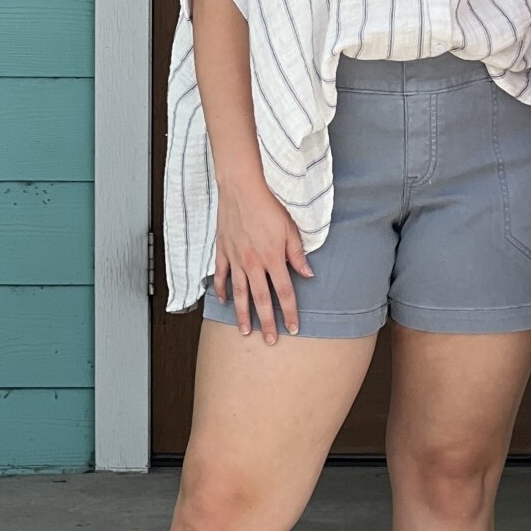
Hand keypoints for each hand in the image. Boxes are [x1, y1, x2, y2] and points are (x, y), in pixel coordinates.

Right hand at [213, 176, 313, 342]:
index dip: (289, 312)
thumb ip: (297, 254)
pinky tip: (224, 301)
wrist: (241, 189)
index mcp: (273, 258)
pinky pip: (222, 275)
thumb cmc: (268, 206)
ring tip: (244, 331)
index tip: (293, 328)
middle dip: (266, 322)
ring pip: (240, 293)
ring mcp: (236, 259)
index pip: (284, 293)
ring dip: (242, 314)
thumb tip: (308, 274)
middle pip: (261, 300)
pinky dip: (222, 290)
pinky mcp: (223, 251)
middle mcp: (253, 263)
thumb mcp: (291, 229)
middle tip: (269, 340)